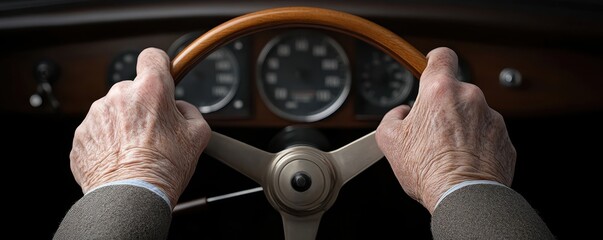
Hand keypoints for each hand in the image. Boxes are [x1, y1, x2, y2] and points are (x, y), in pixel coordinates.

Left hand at [69, 47, 210, 207]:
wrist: (131, 197)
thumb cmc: (163, 168)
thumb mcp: (198, 136)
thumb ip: (191, 112)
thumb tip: (182, 109)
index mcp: (150, 90)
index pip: (152, 57)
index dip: (159, 66)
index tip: (162, 76)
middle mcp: (119, 96)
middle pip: (133, 89)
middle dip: (143, 105)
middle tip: (154, 132)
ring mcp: (96, 115)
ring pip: (113, 111)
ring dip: (123, 124)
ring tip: (136, 150)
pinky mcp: (82, 135)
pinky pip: (98, 131)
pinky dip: (107, 142)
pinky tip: (121, 159)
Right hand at [375, 47, 515, 213]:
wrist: (463, 197)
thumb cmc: (427, 170)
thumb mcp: (390, 141)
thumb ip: (392, 117)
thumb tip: (400, 113)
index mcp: (440, 91)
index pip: (442, 56)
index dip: (434, 60)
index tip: (431, 67)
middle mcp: (470, 98)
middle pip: (455, 91)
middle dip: (444, 107)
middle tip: (431, 131)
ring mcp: (491, 118)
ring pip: (472, 114)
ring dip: (462, 126)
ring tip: (448, 153)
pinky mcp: (504, 139)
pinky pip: (487, 134)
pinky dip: (477, 144)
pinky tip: (464, 162)